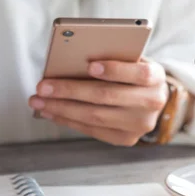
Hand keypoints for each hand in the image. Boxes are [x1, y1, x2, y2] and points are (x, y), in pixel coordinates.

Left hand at [29, 60, 168, 145]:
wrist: (154, 98)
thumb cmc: (134, 72)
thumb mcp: (131, 58)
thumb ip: (113, 56)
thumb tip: (73, 59)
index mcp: (156, 77)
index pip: (139, 73)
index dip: (115, 70)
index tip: (90, 66)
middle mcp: (152, 102)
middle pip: (107, 96)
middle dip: (70, 91)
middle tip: (43, 86)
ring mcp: (140, 125)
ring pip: (95, 117)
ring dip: (62, 109)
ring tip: (39, 101)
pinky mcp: (126, 139)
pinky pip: (92, 130)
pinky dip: (69, 120)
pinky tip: (51, 112)